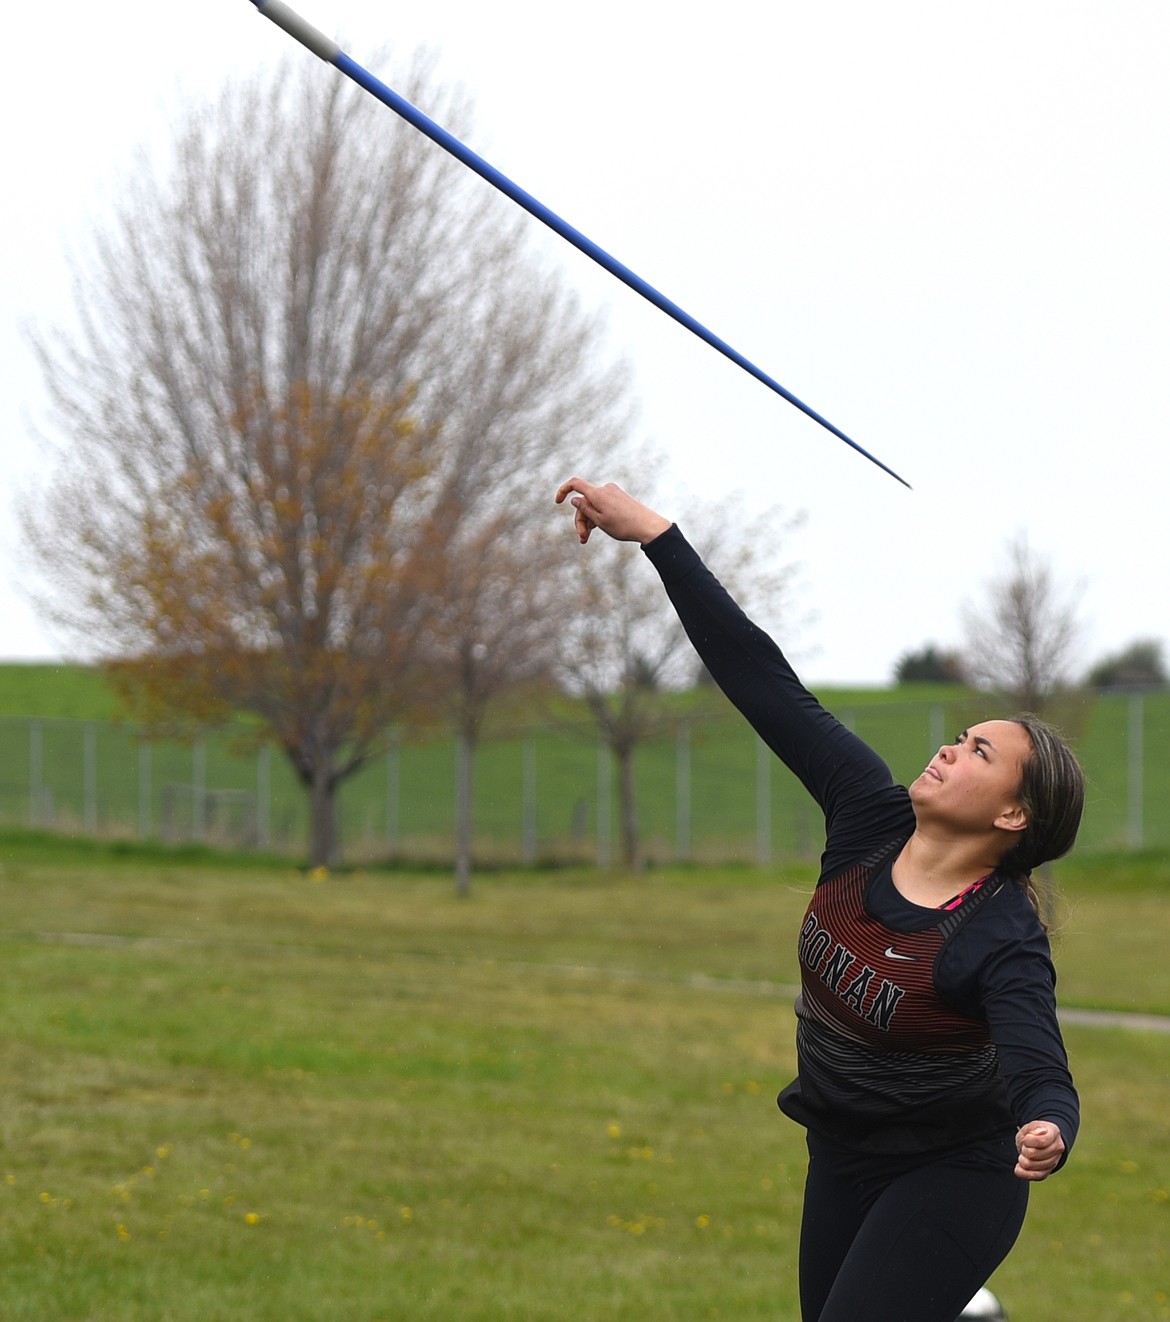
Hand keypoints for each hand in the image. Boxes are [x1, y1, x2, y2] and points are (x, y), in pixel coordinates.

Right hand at [554, 477, 671, 544]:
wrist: (648, 526)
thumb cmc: (624, 525)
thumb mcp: (599, 521)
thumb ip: (585, 509)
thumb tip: (574, 499)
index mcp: (597, 494)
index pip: (575, 484)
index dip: (563, 490)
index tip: (557, 502)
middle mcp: (605, 489)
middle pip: (584, 501)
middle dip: (581, 519)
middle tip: (583, 538)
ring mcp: (613, 492)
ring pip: (593, 505)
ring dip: (589, 520)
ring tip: (588, 537)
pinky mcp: (620, 497)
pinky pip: (603, 505)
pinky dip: (598, 515)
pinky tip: (599, 528)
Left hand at [1014, 1121, 1064, 1180]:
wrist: (1038, 1141)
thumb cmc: (1033, 1133)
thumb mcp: (1031, 1126)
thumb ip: (1035, 1129)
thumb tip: (1041, 1132)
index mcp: (1054, 1133)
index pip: (1041, 1141)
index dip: (1028, 1141)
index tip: (1026, 1138)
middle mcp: (1058, 1148)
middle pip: (1033, 1154)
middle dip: (1024, 1149)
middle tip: (1025, 1146)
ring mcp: (1054, 1161)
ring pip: (1032, 1165)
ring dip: (1022, 1160)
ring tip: (1024, 1154)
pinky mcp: (1047, 1172)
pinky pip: (1035, 1176)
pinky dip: (1024, 1173)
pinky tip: (1018, 1168)